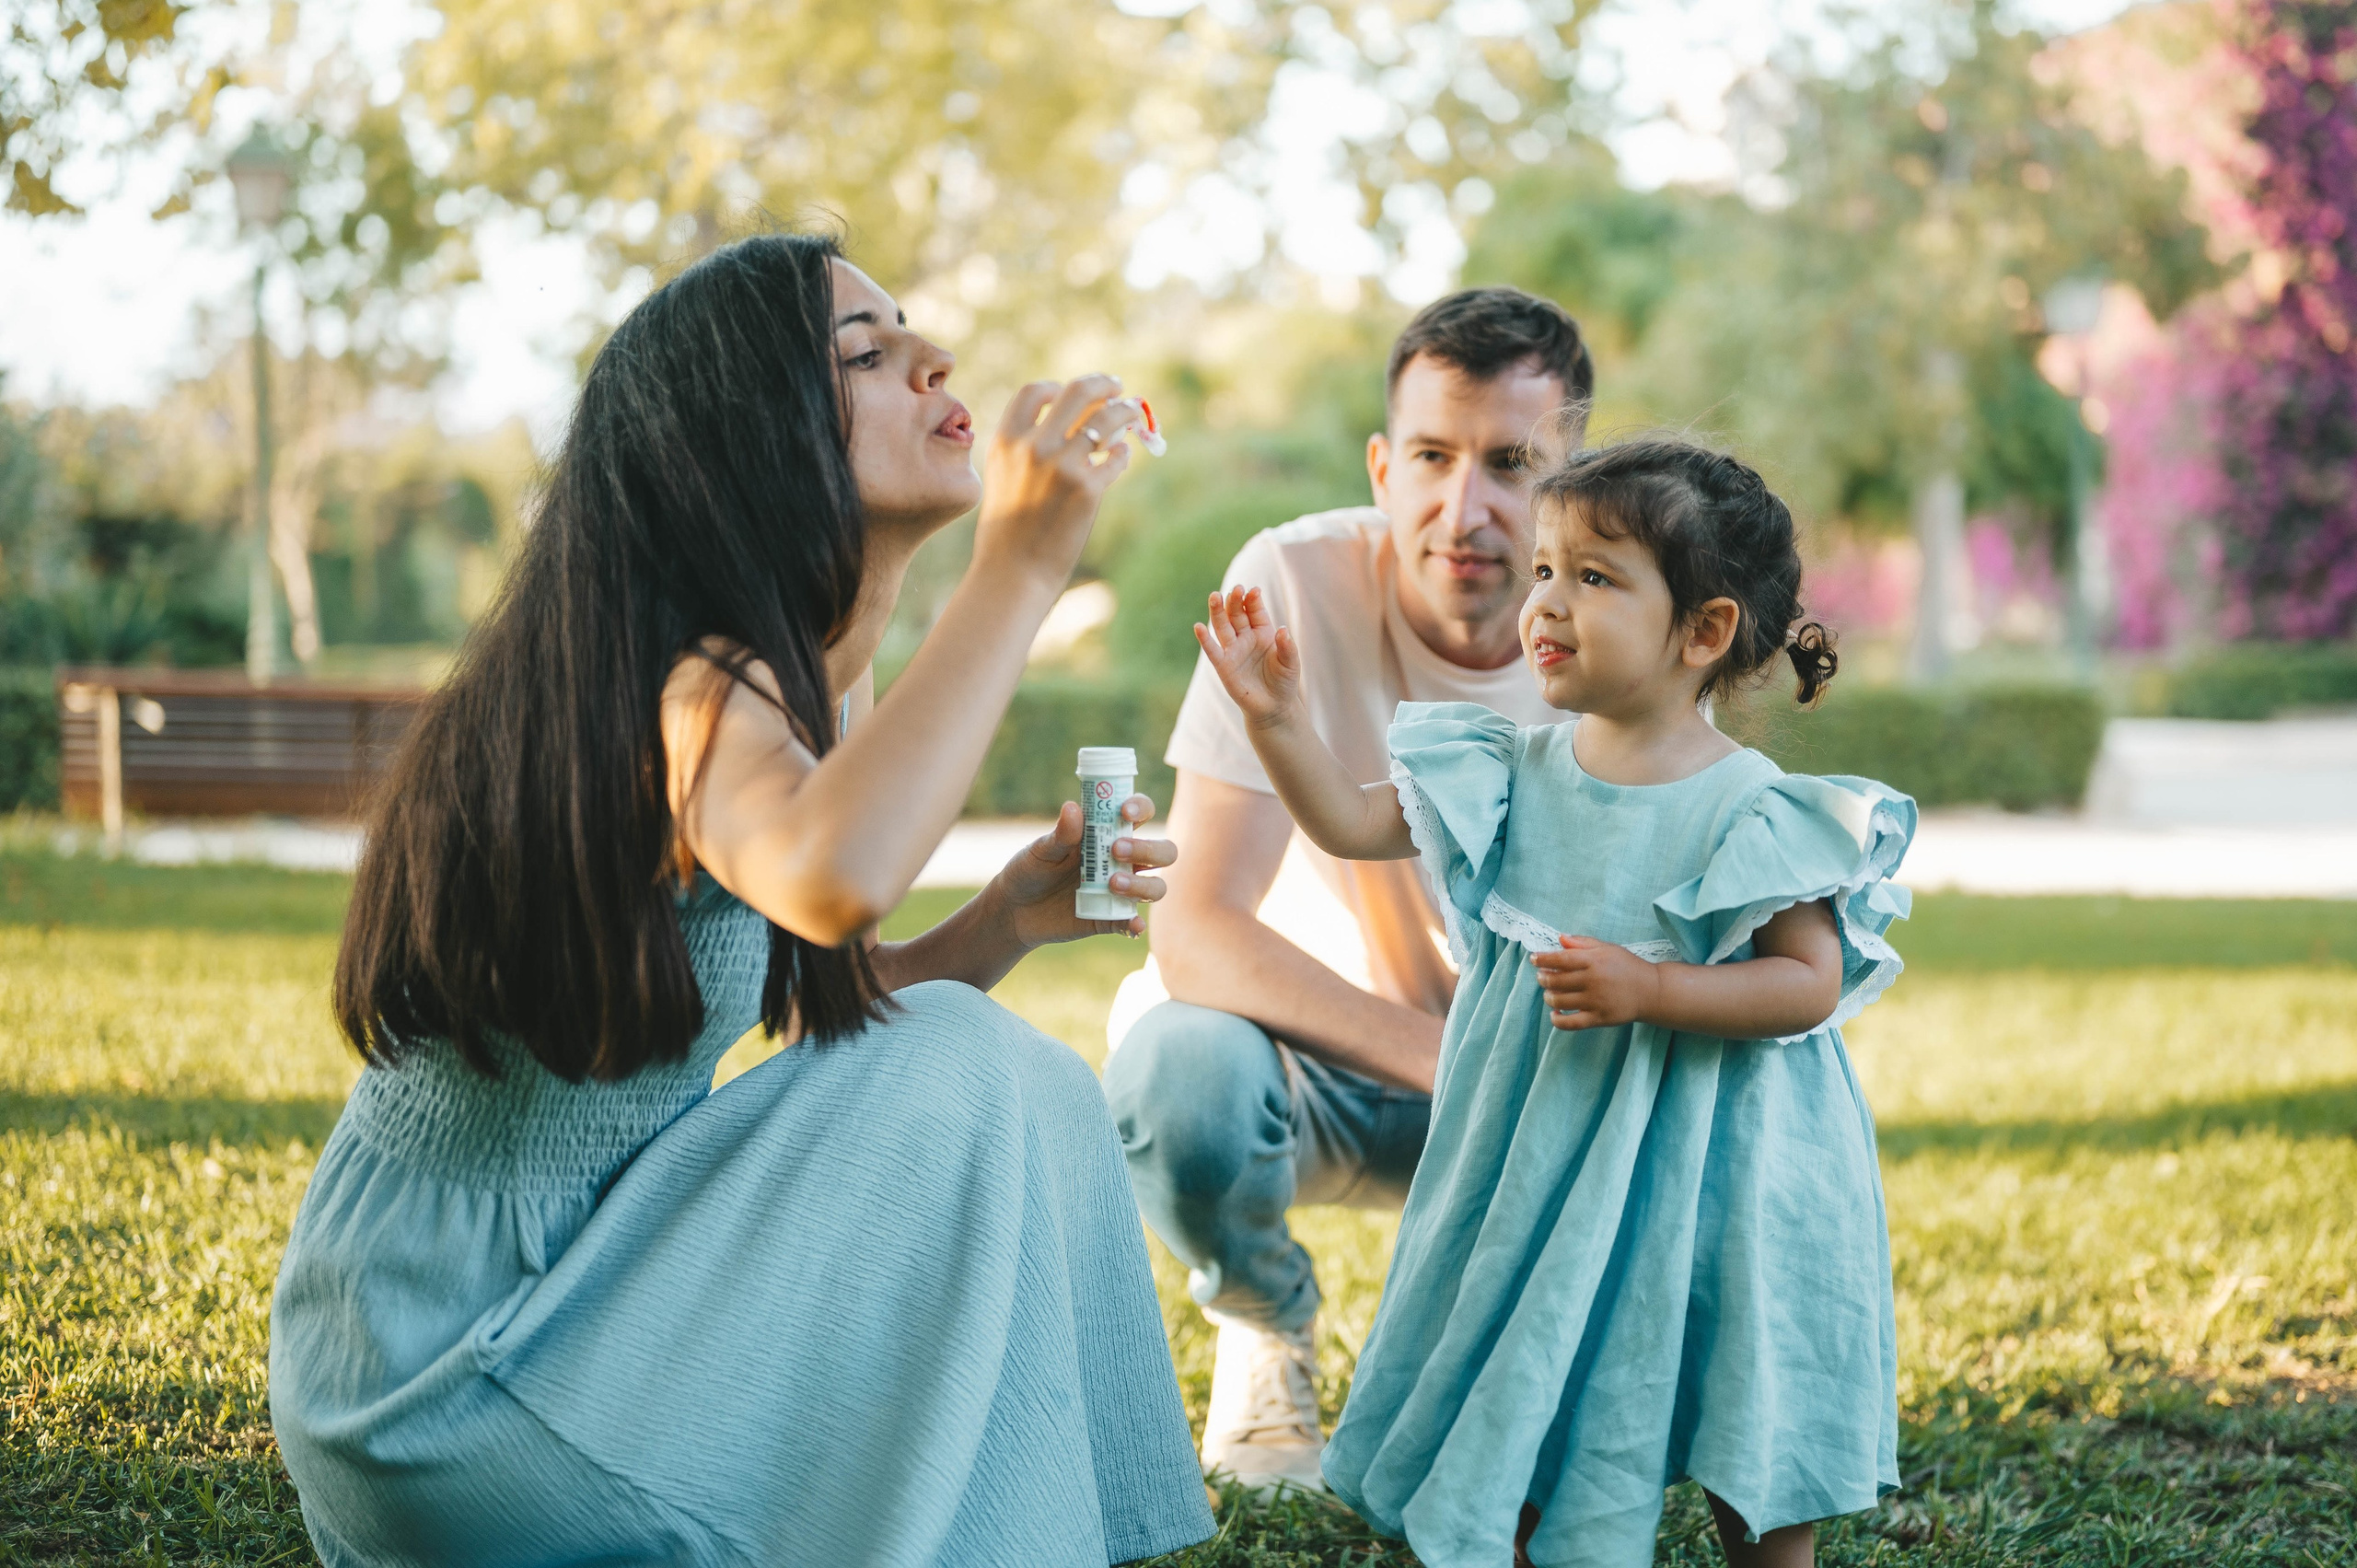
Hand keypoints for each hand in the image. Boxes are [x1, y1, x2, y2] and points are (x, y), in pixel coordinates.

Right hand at [972, 377, 1144, 583]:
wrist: (1012, 572)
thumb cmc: (1006, 531)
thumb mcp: (1003, 478)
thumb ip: (1025, 448)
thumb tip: (1072, 426)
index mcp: (1006, 440)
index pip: (1035, 392)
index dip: (1057, 387)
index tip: (1072, 393)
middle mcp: (1033, 446)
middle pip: (1077, 392)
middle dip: (1102, 384)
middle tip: (1116, 386)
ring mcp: (1062, 466)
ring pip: (1107, 419)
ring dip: (1124, 412)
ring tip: (1132, 414)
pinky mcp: (1087, 489)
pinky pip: (1116, 459)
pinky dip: (1122, 454)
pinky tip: (1122, 457)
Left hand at [991, 795, 1174, 948]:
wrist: (1014, 910)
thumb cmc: (1030, 870)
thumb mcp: (1041, 850)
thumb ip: (1060, 834)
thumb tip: (1073, 808)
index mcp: (1107, 833)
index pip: (1141, 814)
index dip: (1142, 808)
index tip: (1125, 812)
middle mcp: (1122, 861)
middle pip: (1162, 852)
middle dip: (1149, 849)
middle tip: (1117, 850)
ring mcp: (1120, 891)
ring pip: (1156, 887)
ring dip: (1142, 885)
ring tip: (1112, 883)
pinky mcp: (1111, 919)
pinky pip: (1132, 922)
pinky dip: (1136, 924)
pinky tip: (1132, 923)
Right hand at [1194, 586, 1303, 728]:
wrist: (1273, 706)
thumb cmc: (1283, 681)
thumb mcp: (1290, 663)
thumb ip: (1287, 647)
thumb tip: (1283, 630)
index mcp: (1263, 631)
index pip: (1256, 611)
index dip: (1254, 600)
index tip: (1254, 591)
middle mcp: (1245, 637)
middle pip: (1237, 614)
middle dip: (1236, 601)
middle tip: (1236, 589)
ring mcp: (1233, 650)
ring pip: (1223, 626)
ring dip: (1218, 611)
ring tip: (1215, 596)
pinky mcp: (1223, 666)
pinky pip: (1213, 650)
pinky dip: (1205, 639)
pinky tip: (1199, 627)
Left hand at [1531, 936, 1665, 1030]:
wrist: (1651, 991)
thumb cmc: (1627, 966)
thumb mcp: (1607, 949)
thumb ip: (1582, 943)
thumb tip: (1559, 938)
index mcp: (1594, 961)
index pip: (1560, 959)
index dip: (1543, 959)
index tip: (1534, 959)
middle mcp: (1593, 980)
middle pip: (1556, 981)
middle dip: (1543, 978)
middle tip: (1542, 976)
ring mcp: (1595, 1001)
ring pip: (1559, 1001)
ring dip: (1548, 996)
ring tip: (1550, 993)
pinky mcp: (1598, 1018)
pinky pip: (1570, 1023)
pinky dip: (1557, 1019)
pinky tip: (1555, 1012)